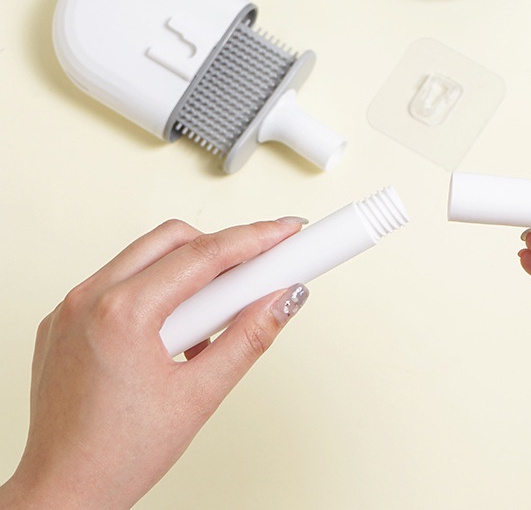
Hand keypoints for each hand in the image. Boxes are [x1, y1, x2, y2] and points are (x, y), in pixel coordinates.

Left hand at [0, 218, 309, 509]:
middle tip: (256, 269)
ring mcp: (69, 308)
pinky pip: (118, 280)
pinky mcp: (62, 320)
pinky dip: (154, 288)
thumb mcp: (200, 396)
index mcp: (121, 314)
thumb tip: (283, 299)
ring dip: (186, 268)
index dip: (255, 237)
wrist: (61, 495)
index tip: (285, 231)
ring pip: (143, 255)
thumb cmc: (118, 457)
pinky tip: (175, 329)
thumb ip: (250, 338)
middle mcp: (88, 299)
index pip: (204, 254)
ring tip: (213, 315)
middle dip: (219, 247)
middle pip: (172, 239)